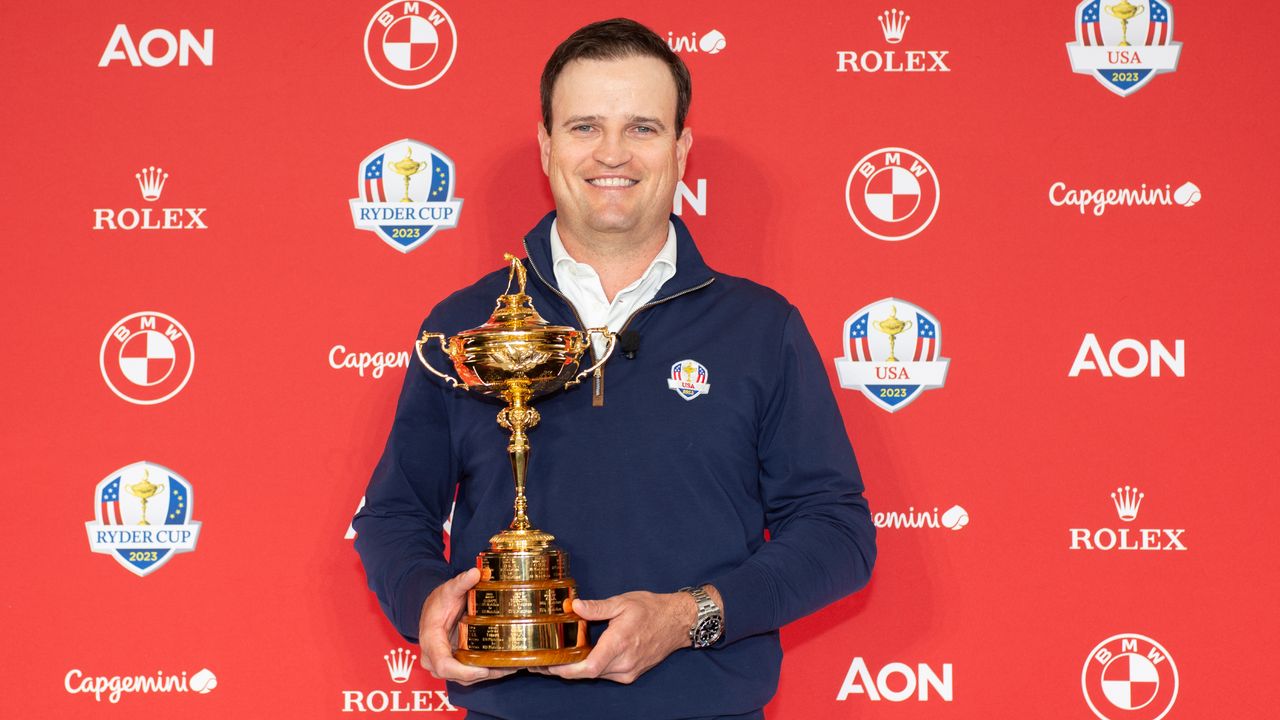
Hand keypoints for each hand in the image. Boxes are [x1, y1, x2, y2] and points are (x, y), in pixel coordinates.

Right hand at [418, 567, 516, 685]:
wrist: (432, 608)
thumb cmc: (438, 601)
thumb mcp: (448, 590)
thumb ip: (461, 582)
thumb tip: (475, 572)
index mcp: (431, 641)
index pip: (443, 666)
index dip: (464, 672)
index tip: (484, 669)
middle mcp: (434, 658)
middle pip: (458, 676)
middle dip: (484, 674)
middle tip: (509, 667)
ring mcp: (444, 663)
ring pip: (466, 678)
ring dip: (489, 674)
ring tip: (513, 666)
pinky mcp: (455, 664)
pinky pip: (470, 674)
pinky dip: (488, 671)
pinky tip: (506, 666)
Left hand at [543, 590, 697, 683]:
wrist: (677, 622)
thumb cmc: (651, 609)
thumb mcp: (622, 602)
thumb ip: (597, 607)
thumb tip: (574, 606)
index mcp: (620, 644)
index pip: (589, 667)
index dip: (566, 670)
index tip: (548, 666)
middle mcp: (624, 663)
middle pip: (588, 674)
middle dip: (564, 670)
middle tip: (541, 663)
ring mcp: (629, 671)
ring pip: (596, 675)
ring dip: (576, 670)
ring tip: (555, 661)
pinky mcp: (631, 674)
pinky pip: (605, 674)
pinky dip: (590, 668)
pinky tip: (578, 659)